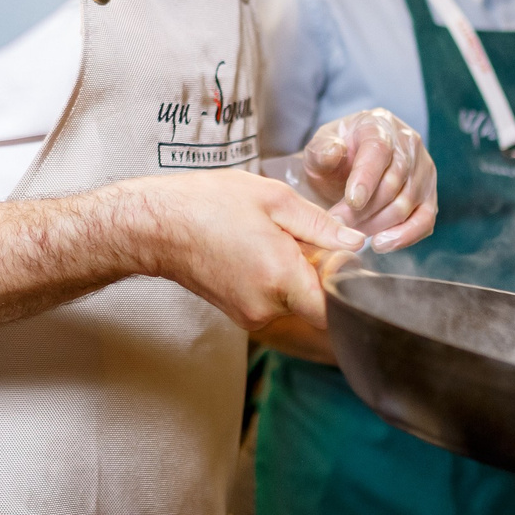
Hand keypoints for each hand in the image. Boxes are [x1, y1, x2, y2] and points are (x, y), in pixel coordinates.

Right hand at [134, 171, 364, 330]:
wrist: (158, 227)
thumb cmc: (210, 204)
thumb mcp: (274, 199)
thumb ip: (321, 225)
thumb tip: (357, 242)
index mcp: (281, 277)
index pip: (334, 308)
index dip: (344, 285)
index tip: (338, 259)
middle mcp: (267, 306)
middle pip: (315, 302)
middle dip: (316, 272)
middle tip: (298, 238)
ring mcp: (251, 315)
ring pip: (293, 301)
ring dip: (293, 275)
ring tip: (268, 240)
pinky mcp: (239, 315)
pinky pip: (273, 302)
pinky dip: (274, 281)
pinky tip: (254, 252)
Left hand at [291, 109, 436, 251]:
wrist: (348, 168)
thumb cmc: (334, 158)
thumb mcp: (319, 150)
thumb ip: (321, 151)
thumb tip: (334, 151)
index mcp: (379, 125)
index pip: (379, 151)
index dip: (366, 177)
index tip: (351, 201)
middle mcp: (408, 143)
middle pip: (393, 182)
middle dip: (363, 210)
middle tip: (337, 225)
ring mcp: (423, 170)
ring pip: (406, 204)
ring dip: (376, 224)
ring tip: (350, 234)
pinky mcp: (429, 196)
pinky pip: (424, 221)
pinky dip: (404, 236)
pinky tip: (380, 244)